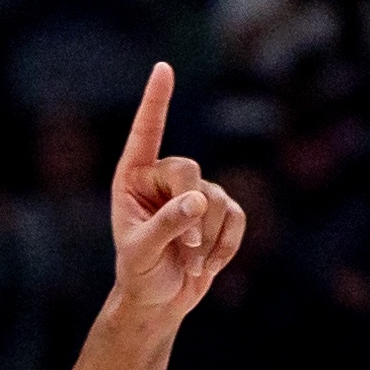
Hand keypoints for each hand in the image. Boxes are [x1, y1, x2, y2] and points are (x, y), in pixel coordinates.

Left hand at [107, 63, 246, 326]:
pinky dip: (227, 245)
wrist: (158, 302)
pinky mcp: (219, 211)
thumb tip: (199, 200)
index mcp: (132, 179)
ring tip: (191, 266)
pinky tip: (209, 267)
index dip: (156, 101)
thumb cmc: (139, 275)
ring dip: (208, 239)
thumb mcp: (142, 253)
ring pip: (217, 199)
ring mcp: (194, 192)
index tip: (164, 68)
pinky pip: (236, 216)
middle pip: (189, 169)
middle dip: (193, 210)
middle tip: (189, 249)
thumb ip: (166, 226)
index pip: (146, 133)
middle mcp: (163, 178)